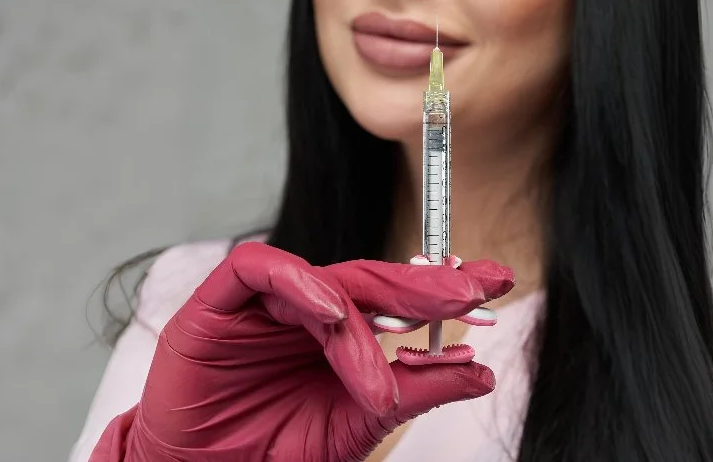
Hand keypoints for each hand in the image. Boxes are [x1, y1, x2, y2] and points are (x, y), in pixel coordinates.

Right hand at [121, 241, 513, 461]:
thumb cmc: (270, 450)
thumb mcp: (356, 425)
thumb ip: (414, 392)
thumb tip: (481, 372)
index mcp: (338, 330)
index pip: (397, 297)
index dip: (443, 291)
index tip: (494, 290)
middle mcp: (306, 307)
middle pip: (370, 278)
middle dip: (424, 284)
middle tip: (472, 290)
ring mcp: (264, 301)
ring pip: (324, 281)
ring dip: (362, 315)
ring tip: (384, 362)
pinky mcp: (218, 302)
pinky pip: (258, 269)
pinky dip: (298, 284)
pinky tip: (330, 312)